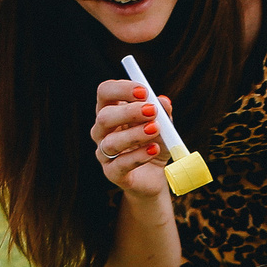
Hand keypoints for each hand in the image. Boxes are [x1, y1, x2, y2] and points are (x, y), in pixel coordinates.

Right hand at [93, 78, 171, 199]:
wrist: (155, 177)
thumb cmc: (155, 144)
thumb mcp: (164, 126)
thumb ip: (163, 113)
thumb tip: (163, 101)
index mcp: (111, 111)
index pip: (105, 92)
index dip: (121, 89)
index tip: (144, 91)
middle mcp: (102, 131)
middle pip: (104, 116)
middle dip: (129, 112)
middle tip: (152, 111)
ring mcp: (104, 153)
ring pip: (111, 142)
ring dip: (135, 134)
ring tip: (155, 130)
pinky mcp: (112, 173)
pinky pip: (120, 164)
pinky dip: (139, 156)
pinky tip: (154, 150)